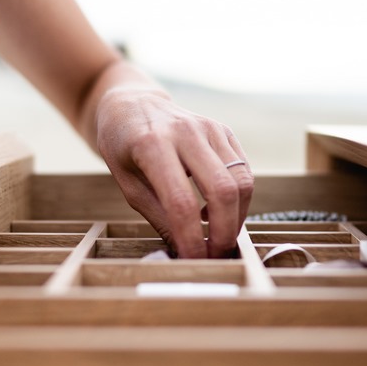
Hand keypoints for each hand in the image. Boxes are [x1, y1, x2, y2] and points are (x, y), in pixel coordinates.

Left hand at [96, 89, 253, 257]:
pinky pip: (244, 171)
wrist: (131, 105)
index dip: (192, 238)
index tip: (193, 260)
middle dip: (224, 232)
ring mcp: (210, 128)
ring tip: (219, 237)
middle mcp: (186, 131)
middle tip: (215, 256)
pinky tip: (218, 213)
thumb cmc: (123, 147)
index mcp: (152, 144)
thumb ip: (158, 216)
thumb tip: (184, 252)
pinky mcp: (224, 131)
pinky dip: (238, 199)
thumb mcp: (128, 185)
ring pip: (242, 181)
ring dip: (237, 218)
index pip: (182, 202)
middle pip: (223, 191)